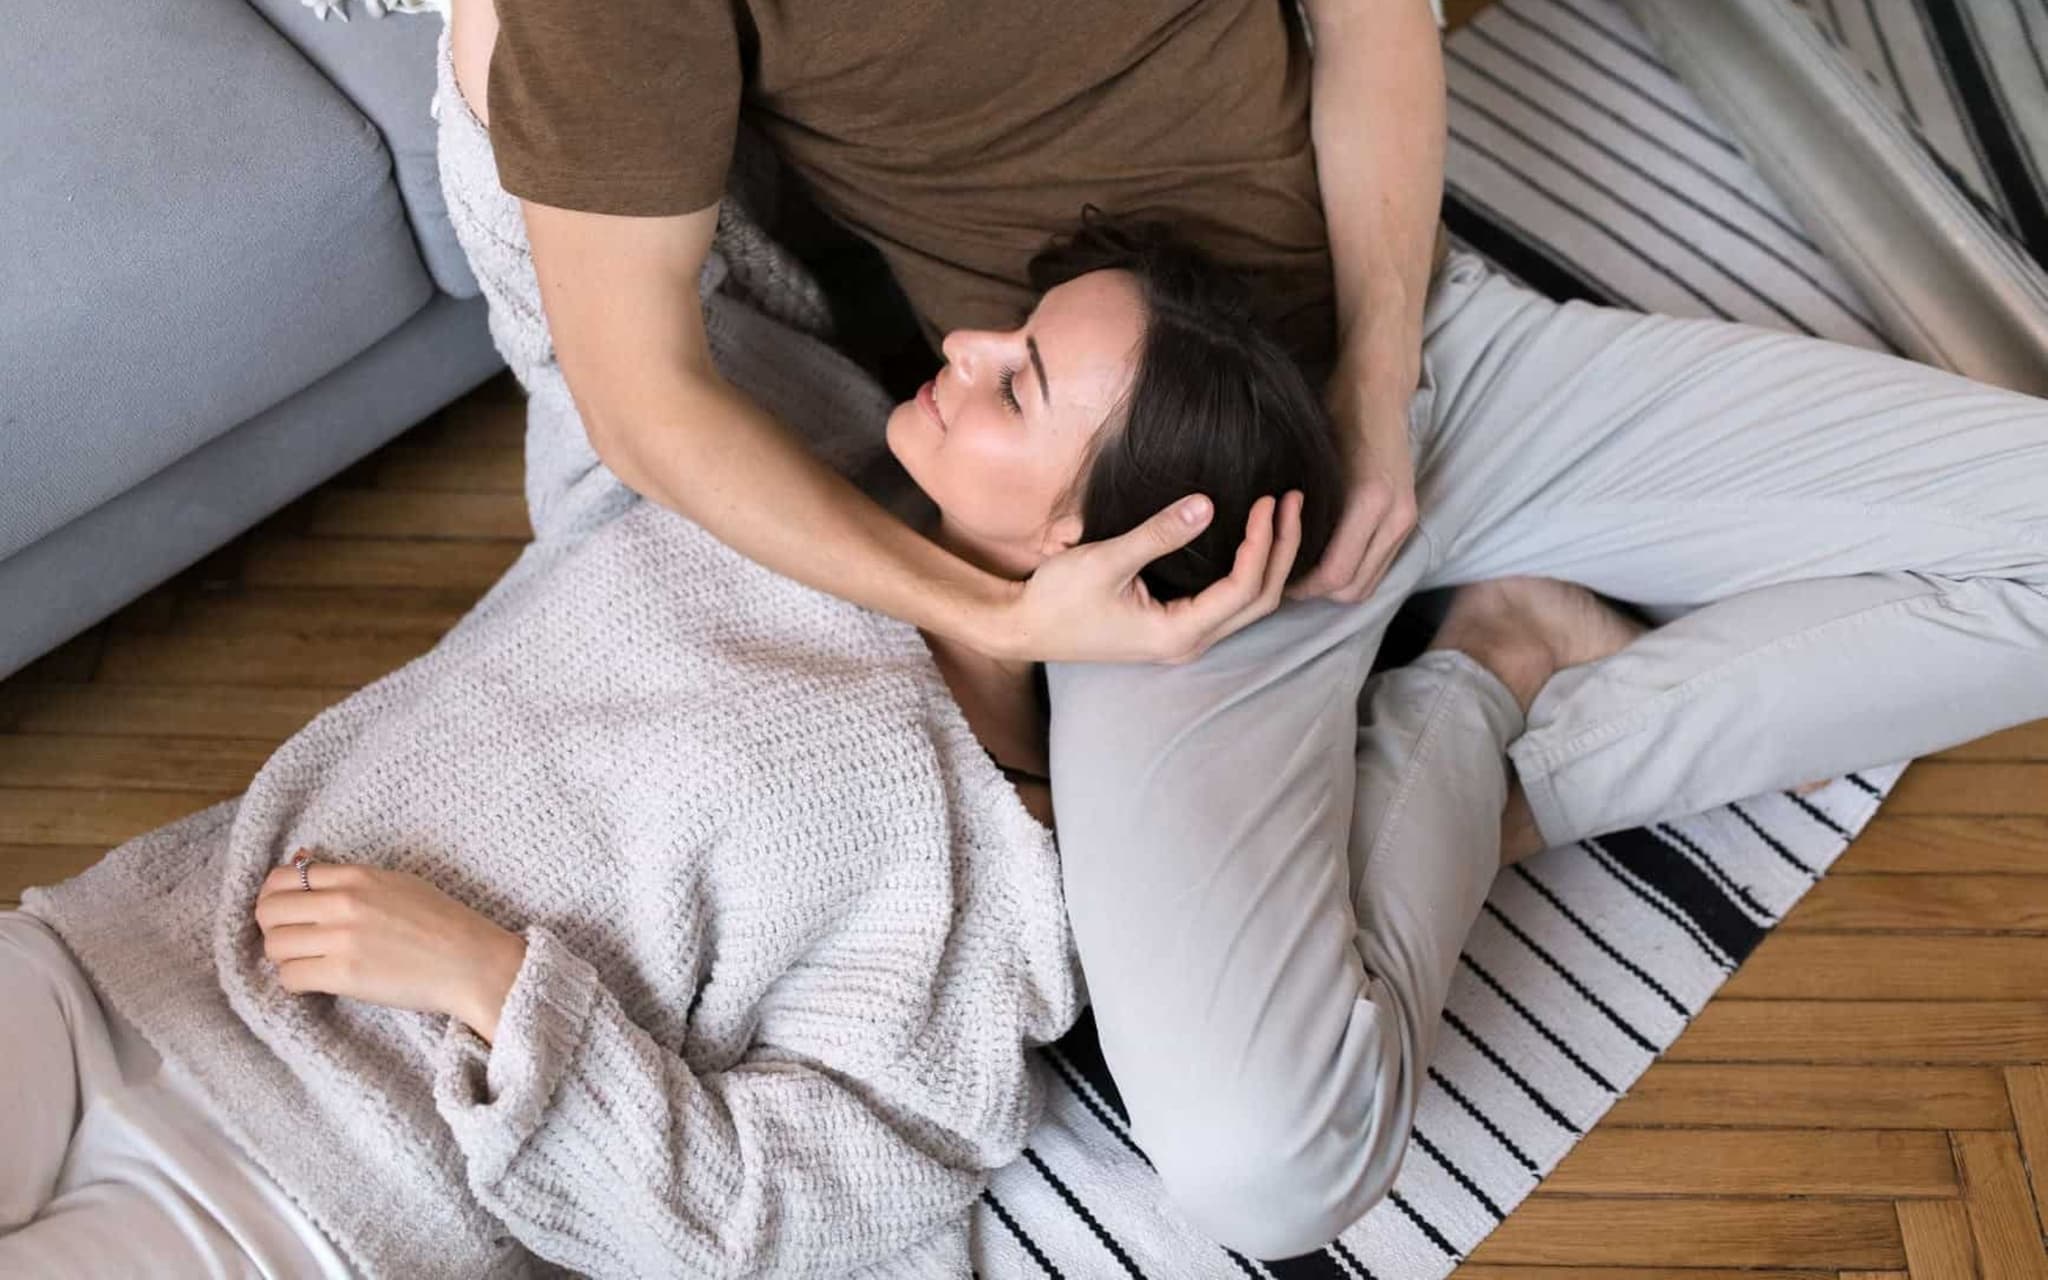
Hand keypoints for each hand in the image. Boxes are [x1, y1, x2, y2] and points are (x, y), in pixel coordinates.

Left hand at [255, 852, 527, 1043]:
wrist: (472, 961)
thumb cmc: (442, 923)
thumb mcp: (397, 883)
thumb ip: (350, 879)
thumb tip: (305, 869)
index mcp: (357, 876)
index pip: (284, 878)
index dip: (275, 897)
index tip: (285, 912)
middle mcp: (344, 903)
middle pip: (268, 911)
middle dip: (273, 928)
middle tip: (292, 940)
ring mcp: (342, 938)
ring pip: (274, 946)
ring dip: (285, 957)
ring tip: (309, 962)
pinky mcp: (344, 974)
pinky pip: (290, 978)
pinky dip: (297, 982)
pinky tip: (318, 981)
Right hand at [1001, 491, 1304, 664]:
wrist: (1023, 628)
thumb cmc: (1058, 599)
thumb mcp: (1106, 560)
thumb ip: (1158, 533)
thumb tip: (1208, 504)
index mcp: (1178, 633)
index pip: (1244, 588)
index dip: (1264, 543)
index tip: (1271, 501)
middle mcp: (1189, 643)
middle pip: (1260, 601)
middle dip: (1282, 550)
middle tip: (1292, 501)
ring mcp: (1184, 639)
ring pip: (1250, 605)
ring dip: (1270, 560)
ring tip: (1281, 515)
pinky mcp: (1174, 627)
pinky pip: (1229, 603)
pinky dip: (1249, 571)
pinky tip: (1254, 541)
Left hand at [1290, 378, 1419, 604]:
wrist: (1378, 391)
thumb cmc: (1335, 416)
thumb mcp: (1309, 461)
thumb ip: (1299, 511)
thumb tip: (1271, 552)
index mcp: (1368, 502)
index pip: (1335, 574)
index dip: (1302, 587)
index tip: (1273, 578)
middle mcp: (1394, 517)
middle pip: (1353, 589)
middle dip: (1317, 593)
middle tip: (1283, 580)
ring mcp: (1406, 519)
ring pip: (1369, 582)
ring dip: (1337, 586)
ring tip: (1303, 571)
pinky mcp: (1408, 518)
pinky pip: (1380, 565)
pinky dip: (1354, 570)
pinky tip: (1326, 557)